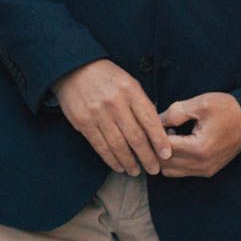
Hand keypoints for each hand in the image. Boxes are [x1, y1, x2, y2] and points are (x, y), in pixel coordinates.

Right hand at [51, 59, 171, 176]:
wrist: (74, 68)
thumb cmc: (107, 77)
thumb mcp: (129, 82)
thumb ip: (141, 103)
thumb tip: (156, 129)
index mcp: (130, 90)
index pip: (149, 120)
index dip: (159, 140)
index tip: (166, 155)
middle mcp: (115, 103)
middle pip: (135, 137)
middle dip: (147, 157)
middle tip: (154, 169)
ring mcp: (98, 113)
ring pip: (118, 145)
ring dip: (129, 162)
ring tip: (136, 171)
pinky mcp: (83, 122)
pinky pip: (100, 146)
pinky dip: (111, 159)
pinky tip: (119, 166)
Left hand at [159, 93, 240, 177]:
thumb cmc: (228, 109)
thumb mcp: (201, 104)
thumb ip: (175, 113)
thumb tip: (155, 121)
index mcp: (199, 148)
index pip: (163, 149)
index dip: (153, 136)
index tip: (151, 124)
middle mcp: (201, 165)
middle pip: (163, 164)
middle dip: (156, 148)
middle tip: (157, 130)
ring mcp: (205, 170)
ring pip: (170, 171)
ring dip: (164, 156)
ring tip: (170, 136)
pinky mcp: (208, 171)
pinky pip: (181, 171)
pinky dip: (174, 160)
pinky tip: (179, 142)